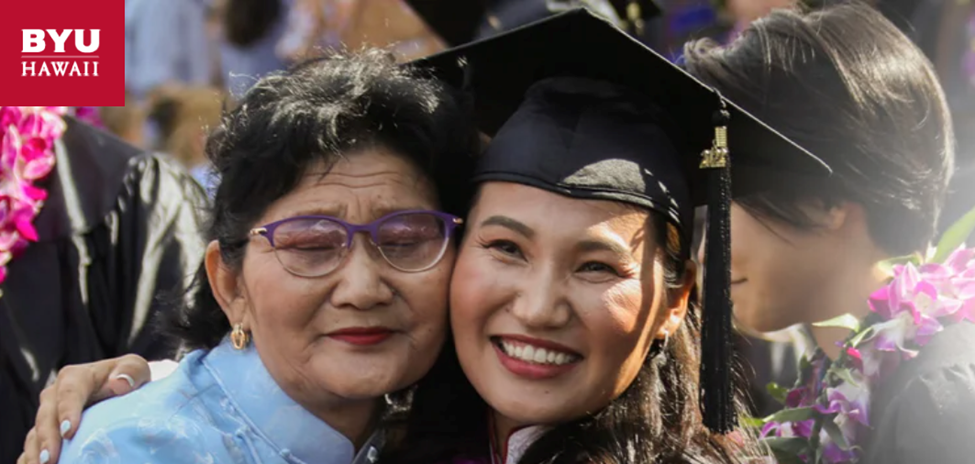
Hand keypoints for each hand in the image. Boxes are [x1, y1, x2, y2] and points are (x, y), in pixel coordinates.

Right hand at [17, 354, 150, 463]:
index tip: (68, 431)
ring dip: (36, 453)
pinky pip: (32, 448)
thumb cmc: (129, 379)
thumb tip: (120, 383)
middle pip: (46, 416)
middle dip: (47, 438)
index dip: (67, 411)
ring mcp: (48, 416)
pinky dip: (30, 460)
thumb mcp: (136, 369)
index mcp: (76, 377)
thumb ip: (131, 371)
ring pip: (35, 434)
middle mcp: (55, 396)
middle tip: (50, 460)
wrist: (123, 390)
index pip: (69, 392)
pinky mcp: (45, 434)